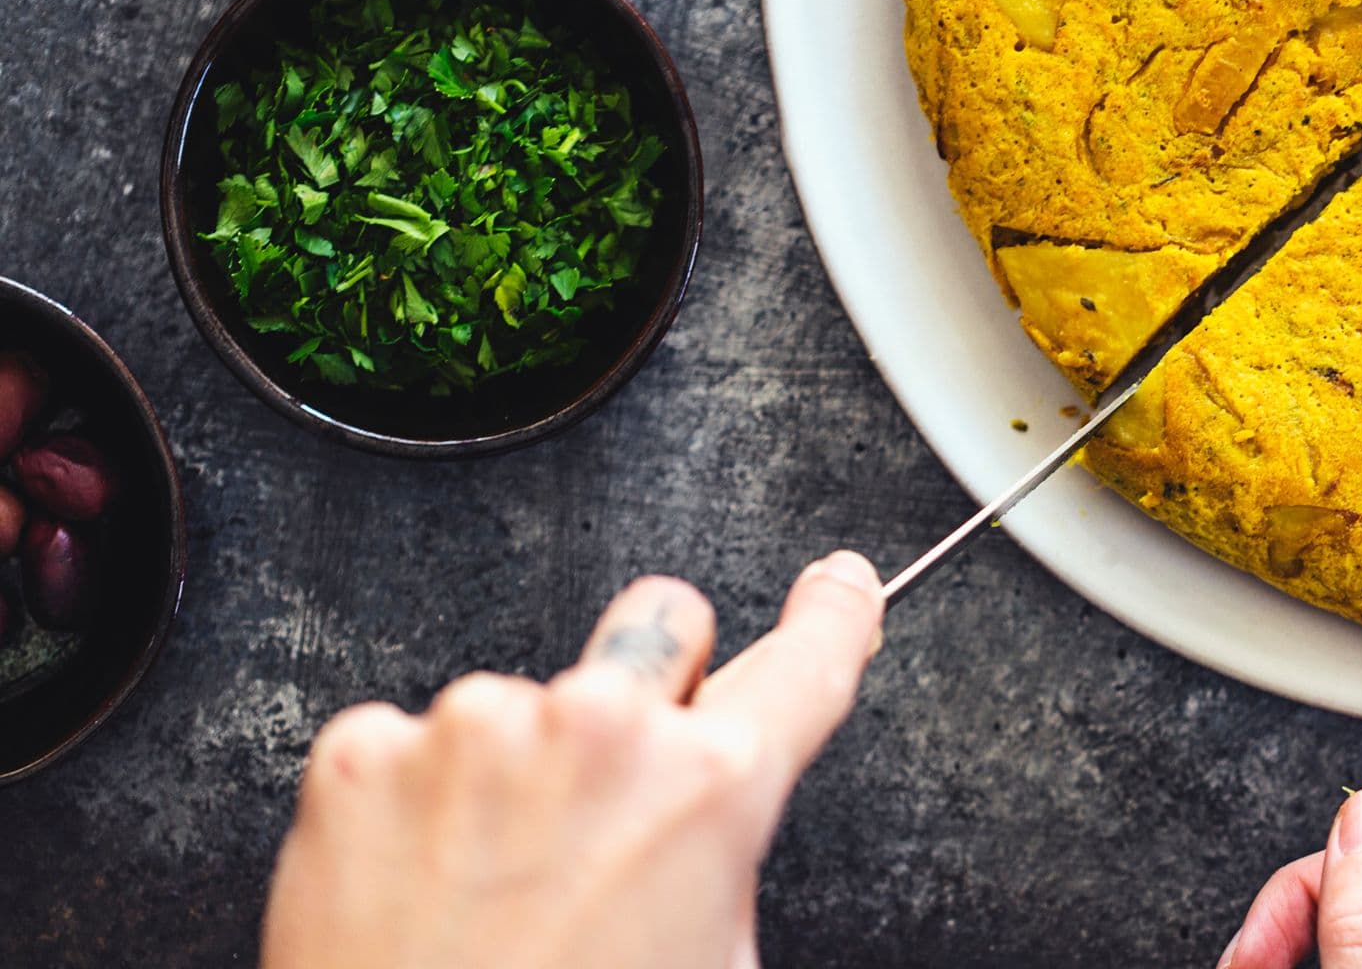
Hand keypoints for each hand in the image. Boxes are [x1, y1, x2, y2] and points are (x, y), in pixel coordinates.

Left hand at [261, 551, 885, 968]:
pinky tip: (421, 885)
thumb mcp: (710, 961)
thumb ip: (720, 851)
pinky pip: (410, 742)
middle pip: (664, 622)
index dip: (835, 613)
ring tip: (490, 887)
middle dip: (653, 683)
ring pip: (525, 696)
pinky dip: (413, 802)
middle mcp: (600, 729)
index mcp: (707, 787)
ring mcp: (476, 730)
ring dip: (518, 764)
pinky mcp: (366, 754)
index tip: (838, 585)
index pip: (807, 658)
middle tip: (608, 796)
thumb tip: (712, 804)